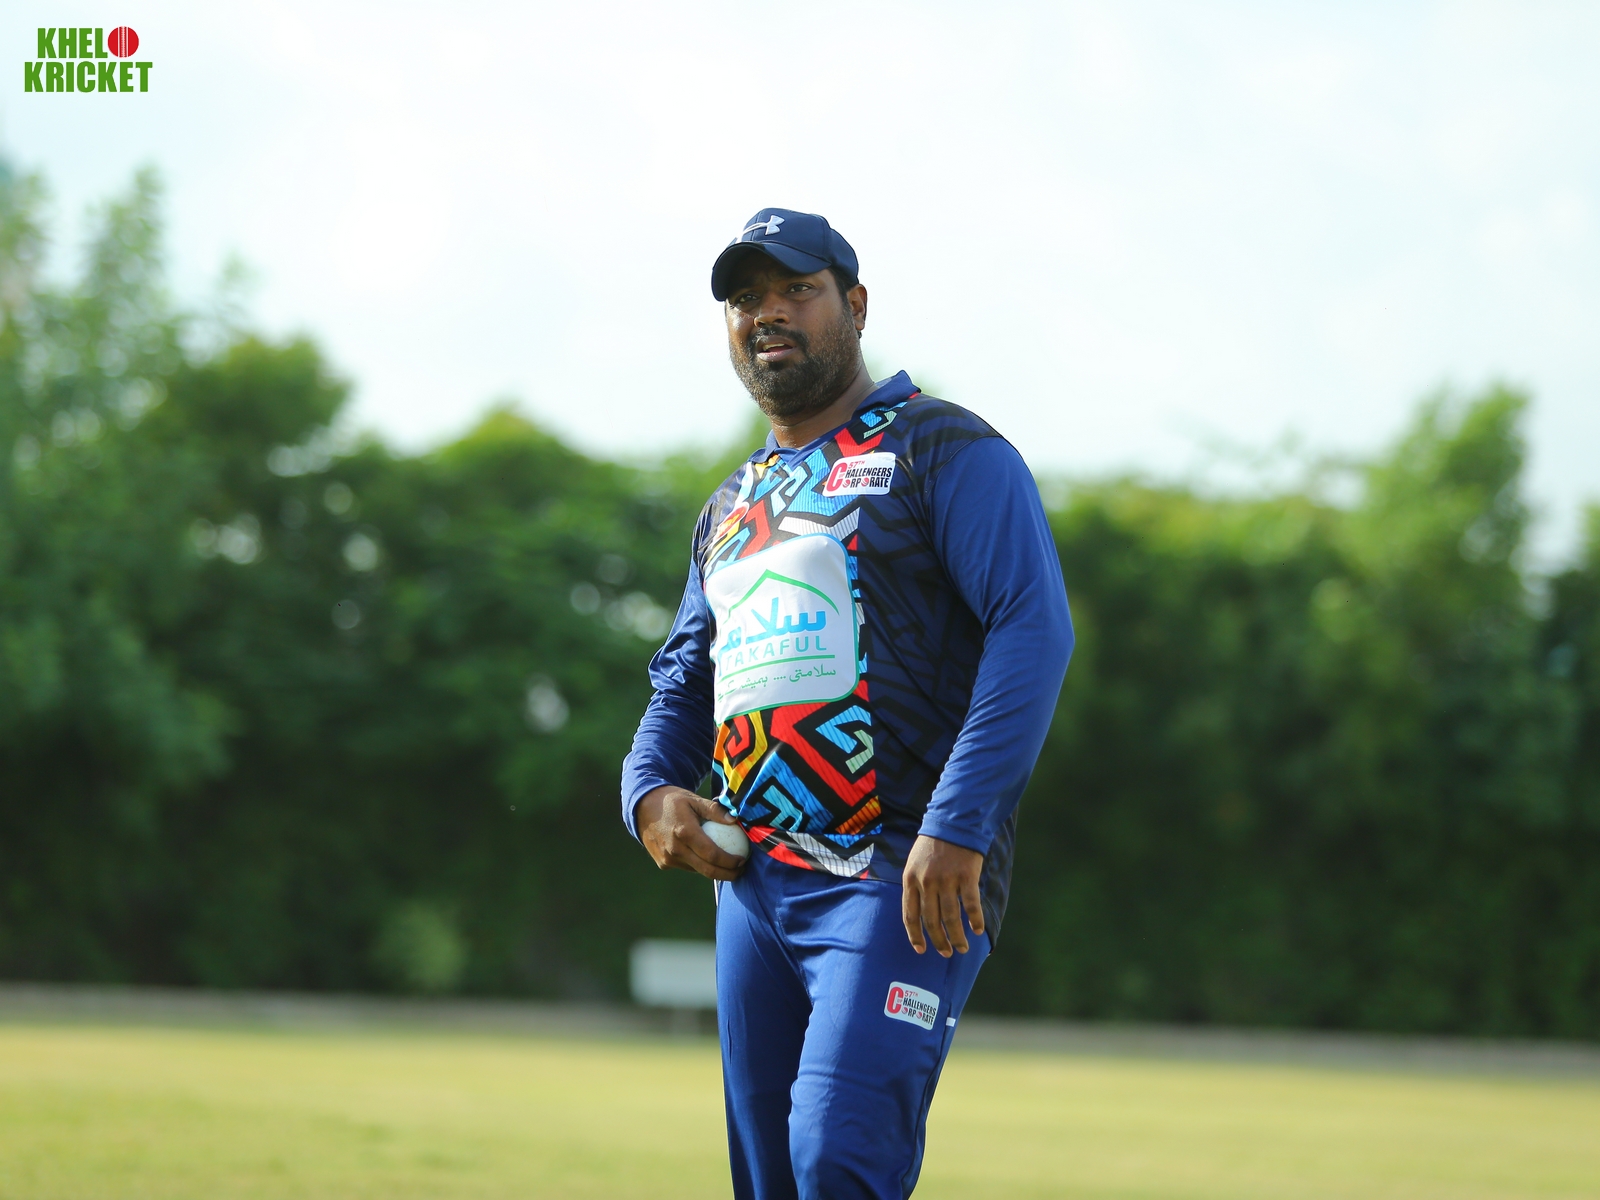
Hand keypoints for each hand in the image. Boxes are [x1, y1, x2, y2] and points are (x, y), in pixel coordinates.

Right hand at [635, 785, 747, 881]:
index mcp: (684, 832)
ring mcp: (667, 859)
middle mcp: (675, 849)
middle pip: (707, 870)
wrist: (642, 808)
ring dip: (714, 870)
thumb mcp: (693, 799)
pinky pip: (687, 866)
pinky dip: (699, 864)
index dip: (731, 862)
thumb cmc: (672, 801)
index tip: (743, 860)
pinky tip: (709, 858)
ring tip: (728, 864)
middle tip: (741, 870)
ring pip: (697, 870)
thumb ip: (714, 810)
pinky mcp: (663, 863)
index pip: (713, 855)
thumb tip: (735, 820)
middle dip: (728, 874)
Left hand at [902, 835, 984, 956]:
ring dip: (957, 937)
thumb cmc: (933, 844)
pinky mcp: (966, 877)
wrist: (953, 821)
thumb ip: (915, 885)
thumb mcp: (914, 862)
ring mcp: (947, 880)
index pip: (910, 916)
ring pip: (951, 918)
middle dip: (939, 941)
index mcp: (910, 880)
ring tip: (962, 948)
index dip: (915, 936)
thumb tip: (919, 914)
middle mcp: (927, 882)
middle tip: (946, 953)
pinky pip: (971, 905)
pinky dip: (975, 920)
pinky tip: (977, 930)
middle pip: (931, 921)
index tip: (921, 950)